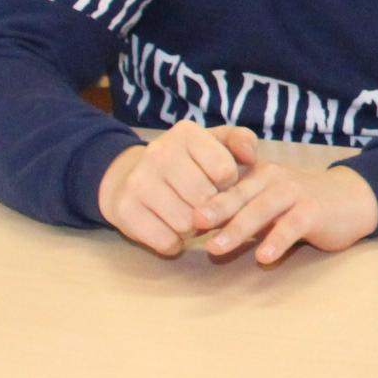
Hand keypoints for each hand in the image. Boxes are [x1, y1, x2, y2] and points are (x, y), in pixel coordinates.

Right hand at [97, 121, 258, 257]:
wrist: (126, 177)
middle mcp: (159, 153)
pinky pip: (166, 241)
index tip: (219, 185)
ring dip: (194, 228)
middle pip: (206, 200)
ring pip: (187, 223)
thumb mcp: (213, 143)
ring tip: (187, 217)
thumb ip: (240, 141)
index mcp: (186, 134)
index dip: (228, 186)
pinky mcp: (125, 210)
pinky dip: (174, 243)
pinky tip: (170, 229)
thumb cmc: (184, 163)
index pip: (225, 171)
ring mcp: (139, 181)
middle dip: (212, 210)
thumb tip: (252, 158)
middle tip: (203, 206)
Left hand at [194, 161, 377, 265]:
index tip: (178, 218)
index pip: (226, 188)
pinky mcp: (314, 211)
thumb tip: (200, 230)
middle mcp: (274, 180)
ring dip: (237, 228)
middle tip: (191, 225)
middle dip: (214, 211)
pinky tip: (264, 257)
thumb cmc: (303, 204)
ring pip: (261, 209)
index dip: (203, 202)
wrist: (351, 200)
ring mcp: (294, 193)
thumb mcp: (269, 203)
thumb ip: (241, 213)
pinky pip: (292, 226)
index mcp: (258, 176)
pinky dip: (277, 241)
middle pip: (239, 196)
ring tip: (216, 248)